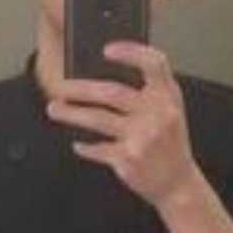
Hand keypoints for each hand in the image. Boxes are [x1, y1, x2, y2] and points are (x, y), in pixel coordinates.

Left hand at [47, 41, 199, 206]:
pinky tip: (77, 143)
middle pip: (112, 92)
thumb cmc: (168, 140)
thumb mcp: (169, 109)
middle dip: (80, 89)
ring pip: (97, 119)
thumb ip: (149, 89)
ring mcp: (143, 137)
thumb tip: (102, 72)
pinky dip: (85, 146)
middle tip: (60, 87)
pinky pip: (97, 148)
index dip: (131, 52)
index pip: (154, 64)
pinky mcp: (129, 159)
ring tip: (54, 109)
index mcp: (168, 95)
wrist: (178, 183)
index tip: (106, 49)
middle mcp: (158, 114)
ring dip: (71, 114)